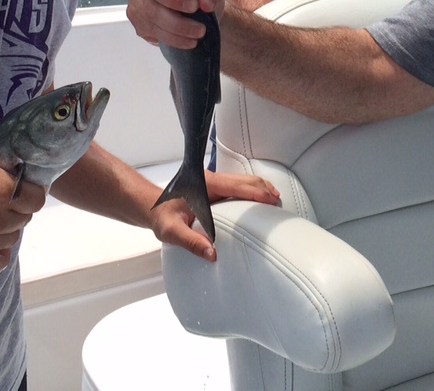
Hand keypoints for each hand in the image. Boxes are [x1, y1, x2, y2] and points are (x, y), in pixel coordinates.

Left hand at [149, 172, 280, 262]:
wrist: (154, 208)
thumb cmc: (161, 217)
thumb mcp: (171, 231)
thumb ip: (190, 241)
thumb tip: (212, 254)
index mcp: (204, 185)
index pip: (237, 186)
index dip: (256, 193)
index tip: (272, 200)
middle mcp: (212, 180)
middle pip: (245, 180)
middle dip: (264, 190)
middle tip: (279, 204)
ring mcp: (215, 183)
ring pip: (244, 182)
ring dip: (261, 190)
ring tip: (275, 202)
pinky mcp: (216, 190)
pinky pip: (239, 187)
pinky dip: (253, 192)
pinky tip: (260, 202)